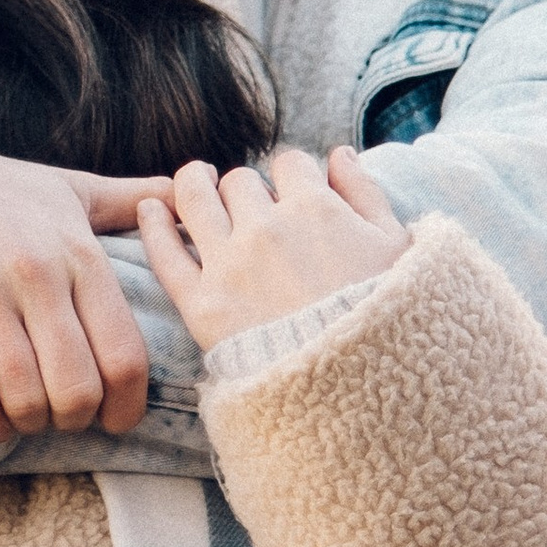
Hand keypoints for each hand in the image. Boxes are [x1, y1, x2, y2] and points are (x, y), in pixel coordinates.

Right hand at [0, 107, 168, 442]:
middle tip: (59, 417)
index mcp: (79, 253)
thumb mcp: (66, 188)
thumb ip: (127, 199)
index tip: (116, 420)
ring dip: (26, 423)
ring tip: (21, 416)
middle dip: (73, 420)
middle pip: (77, 387)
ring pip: (24, 396)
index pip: (125, 354)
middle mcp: (38, 274)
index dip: (127, 405)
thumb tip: (185, 187)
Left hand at [136, 146, 406, 353]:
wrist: (363, 392)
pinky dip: (152, 224)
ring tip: (197, 185)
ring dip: (195, 184)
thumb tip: (339, 155)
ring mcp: (230, 265)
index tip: (294, 195)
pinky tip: (150, 208)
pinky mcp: (202, 305)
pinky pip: (165, 253)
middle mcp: (267, 227)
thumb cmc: (389, 321)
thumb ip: (365, 193)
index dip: (293, 177)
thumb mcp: (397, 248)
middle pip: (242, 182)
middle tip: (253, 210)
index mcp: (316, 209)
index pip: (290, 164)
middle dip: (249, 190)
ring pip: (195, 197)